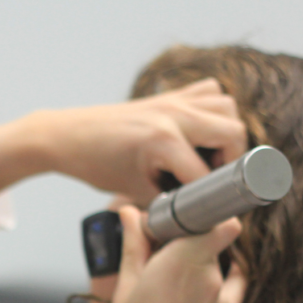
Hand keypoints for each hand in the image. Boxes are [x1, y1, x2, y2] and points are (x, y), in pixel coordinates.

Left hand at [0, 79, 245, 204]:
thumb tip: (197, 211)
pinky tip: (201, 132)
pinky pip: (208, 91)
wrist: (69, 136)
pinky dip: (214, 110)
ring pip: (226, 106)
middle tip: (217, 180)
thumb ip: (170, 198)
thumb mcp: (136, 190)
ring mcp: (172, 100)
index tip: (216, 210)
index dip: (213, 198)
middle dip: (233, 160)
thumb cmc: (96, 164)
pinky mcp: (169, 95)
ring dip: (227, 132)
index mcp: (163, 141)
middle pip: (233, 131)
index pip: (207, 174)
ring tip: (212, 156)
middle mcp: (173, 115)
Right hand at [99, 206, 244, 302]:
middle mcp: (211, 275)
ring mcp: (223, 298)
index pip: (216, 218)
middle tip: (163, 245)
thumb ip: (135, 243)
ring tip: (172, 275)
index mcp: (184, 259)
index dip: (208, 210)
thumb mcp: (125, 285)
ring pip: (220, 262)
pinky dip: (221, 277)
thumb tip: (130, 212)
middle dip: (191, 237)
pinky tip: (200, 282)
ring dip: (203, 259)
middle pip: (213, 238)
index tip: (193, 209)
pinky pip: (232, 285)